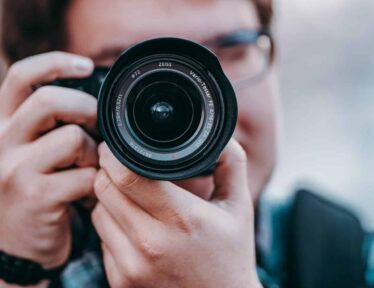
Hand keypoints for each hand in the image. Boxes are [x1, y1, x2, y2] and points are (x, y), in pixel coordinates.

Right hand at [0, 52, 98, 268]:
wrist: (15, 249)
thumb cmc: (35, 189)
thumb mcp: (33, 150)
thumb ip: (51, 124)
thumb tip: (96, 99)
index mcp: (3, 124)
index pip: (21, 77)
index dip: (55, 63)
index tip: (86, 65)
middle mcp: (0, 142)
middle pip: (49, 100)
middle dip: (86, 109)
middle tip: (98, 127)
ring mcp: (14, 169)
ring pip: (73, 137)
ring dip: (94, 152)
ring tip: (90, 168)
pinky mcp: (36, 196)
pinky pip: (85, 174)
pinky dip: (97, 181)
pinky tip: (88, 192)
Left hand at [92, 139, 261, 287]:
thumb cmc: (232, 254)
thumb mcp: (239, 205)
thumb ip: (231, 164)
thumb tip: (220, 135)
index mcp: (182, 219)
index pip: (128, 176)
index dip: (116, 155)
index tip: (118, 145)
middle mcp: (151, 244)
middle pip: (105, 190)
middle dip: (108, 170)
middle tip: (120, 162)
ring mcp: (131, 267)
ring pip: (99, 212)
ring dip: (108, 196)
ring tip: (129, 192)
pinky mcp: (120, 282)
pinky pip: (102, 238)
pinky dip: (111, 222)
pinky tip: (132, 221)